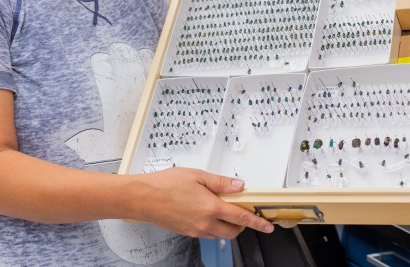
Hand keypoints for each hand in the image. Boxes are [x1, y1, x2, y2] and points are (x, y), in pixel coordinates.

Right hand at [133, 168, 274, 238]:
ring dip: (227, 225)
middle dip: (242, 223)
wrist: (143, 198)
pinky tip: (205, 212)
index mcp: (211, 207)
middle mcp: (205, 223)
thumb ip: (220, 182)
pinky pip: (207, 233)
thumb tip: (239, 185)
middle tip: (240, 209)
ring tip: (220, 208)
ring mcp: (196, 230)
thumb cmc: (165, 184)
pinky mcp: (187, 232)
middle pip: (233, 230)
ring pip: (220, 234)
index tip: (267, 226)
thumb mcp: (197, 175)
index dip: (257, 222)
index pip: (241, 218)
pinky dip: (213, 226)